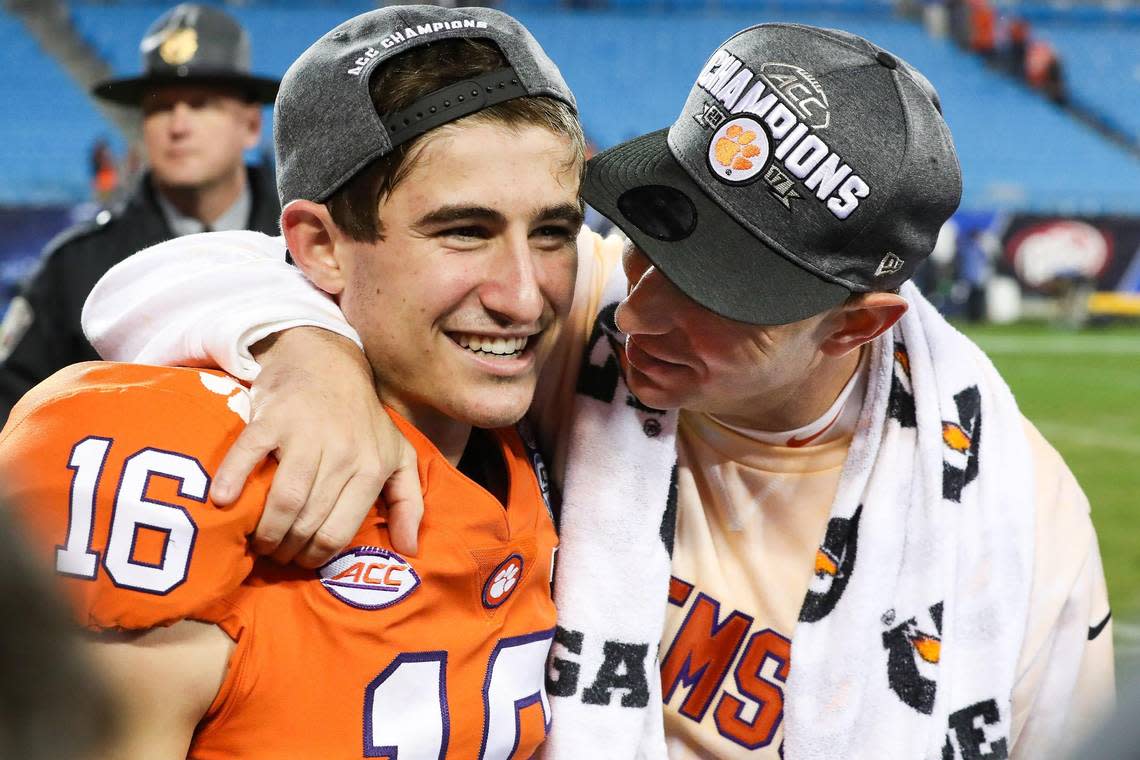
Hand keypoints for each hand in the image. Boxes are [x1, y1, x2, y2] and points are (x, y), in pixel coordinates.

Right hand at [209, 327, 423, 565]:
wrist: (327, 360)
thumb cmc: (363, 418)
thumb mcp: (399, 455)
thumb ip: (410, 502)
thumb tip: (410, 549)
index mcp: (372, 467)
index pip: (338, 531)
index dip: (315, 556)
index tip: (301, 561)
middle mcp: (343, 452)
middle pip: (309, 522)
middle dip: (288, 549)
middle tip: (276, 554)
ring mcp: (307, 434)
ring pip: (285, 500)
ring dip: (266, 531)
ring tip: (258, 540)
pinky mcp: (273, 418)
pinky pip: (249, 455)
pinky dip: (233, 481)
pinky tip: (223, 501)